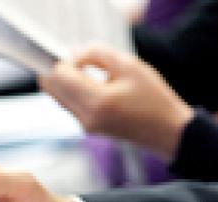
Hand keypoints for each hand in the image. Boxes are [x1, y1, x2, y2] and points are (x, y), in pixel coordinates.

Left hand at [39, 45, 193, 161]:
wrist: (166, 132)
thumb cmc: (153, 98)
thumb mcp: (129, 65)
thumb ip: (96, 53)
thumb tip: (72, 54)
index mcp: (98, 101)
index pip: (60, 75)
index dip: (66, 60)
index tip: (82, 56)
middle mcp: (86, 117)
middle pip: (52, 87)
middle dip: (61, 69)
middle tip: (81, 62)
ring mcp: (85, 126)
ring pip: (58, 96)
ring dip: (67, 80)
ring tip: (90, 72)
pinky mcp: (87, 128)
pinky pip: (69, 104)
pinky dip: (73, 91)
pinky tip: (93, 84)